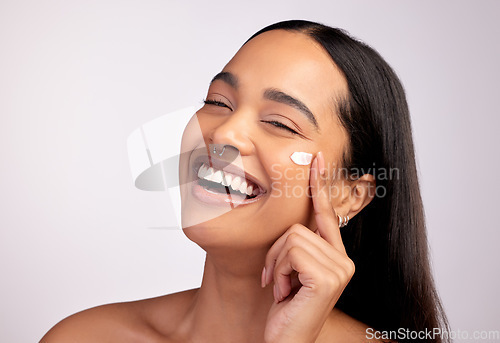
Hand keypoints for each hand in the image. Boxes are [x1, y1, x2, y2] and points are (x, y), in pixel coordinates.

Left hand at [262, 152, 354, 342]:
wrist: (285, 341)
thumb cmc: (286, 309)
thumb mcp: (291, 271)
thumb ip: (297, 246)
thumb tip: (289, 222)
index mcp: (336, 256)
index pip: (325, 214)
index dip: (319, 185)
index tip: (316, 159)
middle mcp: (344, 260)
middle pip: (298, 226)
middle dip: (276, 253)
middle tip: (276, 281)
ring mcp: (339, 268)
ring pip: (292, 237)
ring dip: (276, 265)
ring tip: (282, 289)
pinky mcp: (328, 277)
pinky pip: (291, 252)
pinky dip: (279, 271)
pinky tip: (285, 293)